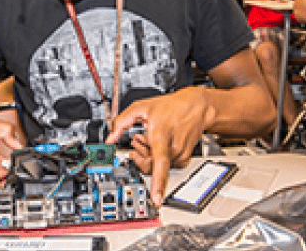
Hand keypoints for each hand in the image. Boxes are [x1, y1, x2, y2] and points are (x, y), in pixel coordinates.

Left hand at [104, 88, 214, 206]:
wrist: (196, 107)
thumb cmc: (170, 106)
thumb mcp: (141, 107)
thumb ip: (121, 122)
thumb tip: (109, 139)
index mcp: (161, 135)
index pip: (159, 163)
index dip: (157, 182)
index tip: (157, 198)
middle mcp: (173, 148)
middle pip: (150, 166)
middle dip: (139, 156)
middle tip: (139, 139)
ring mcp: (180, 155)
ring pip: (157, 167)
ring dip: (149, 155)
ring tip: (151, 137)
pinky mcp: (183, 159)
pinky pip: (165, 165)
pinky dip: (158, 156)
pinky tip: (160, 142)